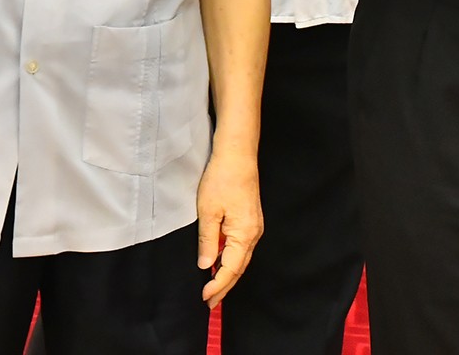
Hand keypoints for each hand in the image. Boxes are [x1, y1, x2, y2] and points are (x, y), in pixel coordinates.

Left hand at [196, 148, 262, 307]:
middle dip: (224, 286)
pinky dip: (231, 260)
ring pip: (241, 259)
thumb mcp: (208, 211)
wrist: (237, 155)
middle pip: (239, 268)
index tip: (204, 297)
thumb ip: (208, 240)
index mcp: (244, 235)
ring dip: (228, 274)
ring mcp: (254, 227)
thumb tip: (206, 266)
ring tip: (214, 288)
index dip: (217, 285)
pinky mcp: (250, 220)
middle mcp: (254, 234)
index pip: (230, 269)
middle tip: (210, 303)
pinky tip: (221, 263)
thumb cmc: (222, 179)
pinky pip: (241, 248)